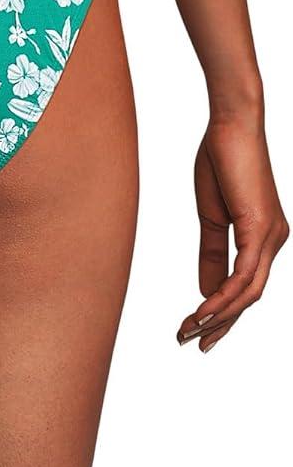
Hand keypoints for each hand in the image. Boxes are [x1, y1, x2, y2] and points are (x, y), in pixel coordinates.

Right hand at [177, 114, 287, 352]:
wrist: (231, 123)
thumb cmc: (222, 159)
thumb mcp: (212, 216)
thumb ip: (213, 253)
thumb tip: (207, 291)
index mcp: (264, 238)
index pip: (245, 286)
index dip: (222, 312)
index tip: (196, 328)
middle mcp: (274, 242)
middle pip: (249, 297)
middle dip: (220, 324)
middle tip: (191, 342)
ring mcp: (272, 236)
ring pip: (249, 292)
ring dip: (219, 316)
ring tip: (191, 330)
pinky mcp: (261, 228)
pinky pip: (245, 274)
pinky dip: (224, 296)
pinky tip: (204, 309)